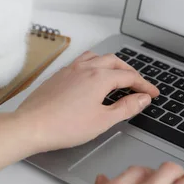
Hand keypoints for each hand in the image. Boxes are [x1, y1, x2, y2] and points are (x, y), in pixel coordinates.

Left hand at [15, 51, 159, 152]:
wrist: (32, 126)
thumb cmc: (64, 126)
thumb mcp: (102, 120)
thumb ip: (126, 107)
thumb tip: (142, 99)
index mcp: (98, 77)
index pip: (129, 76)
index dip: (144, 84)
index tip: (152, 93)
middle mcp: (84, 68)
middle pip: (114, 61)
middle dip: (130, 71)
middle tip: (138, 84)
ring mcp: (69, 69)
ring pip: (96, 57)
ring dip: (110, 64)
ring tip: (117, 76)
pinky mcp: (58, 75)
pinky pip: (81, 61)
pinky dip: (93, 65)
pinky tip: (92, 77)